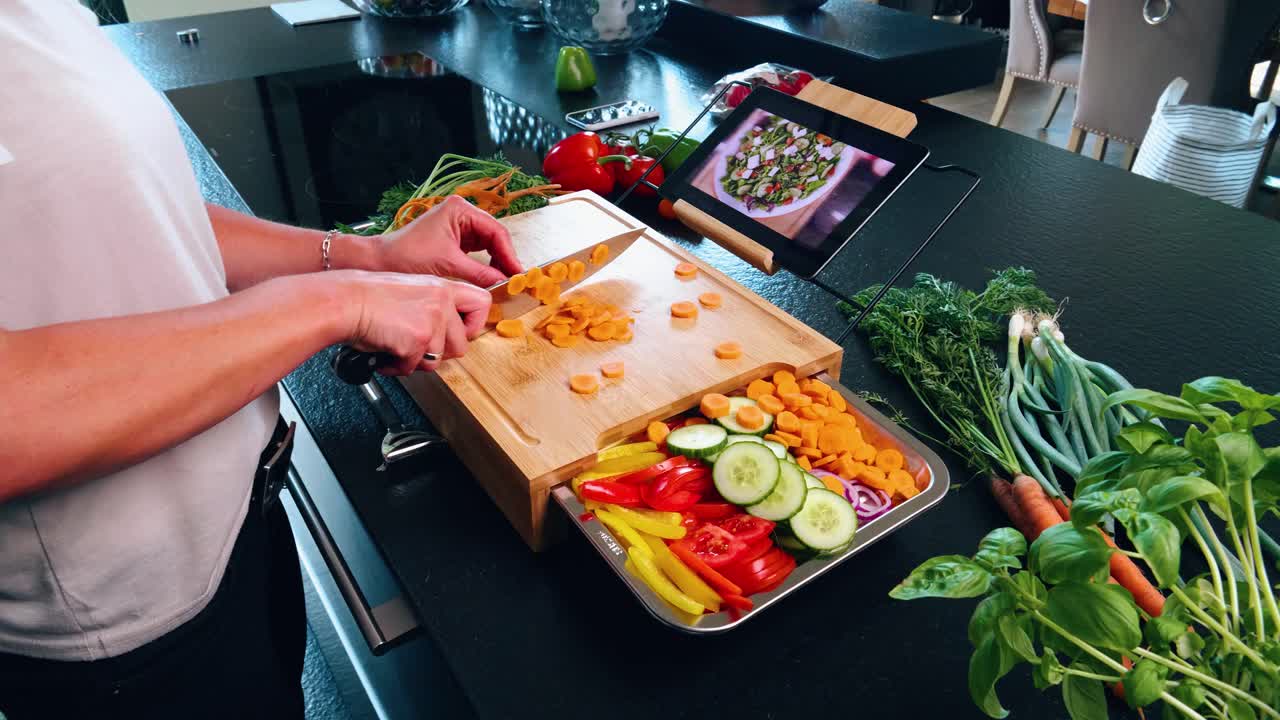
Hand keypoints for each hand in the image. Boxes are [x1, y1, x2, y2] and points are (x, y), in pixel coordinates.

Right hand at [336, 271, 490, 374]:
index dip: (474, 324)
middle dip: (439, 354)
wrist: (345, 301)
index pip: (482, 303)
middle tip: (417, 348)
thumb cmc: (368, 297)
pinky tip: (386, 352)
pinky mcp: (419, 340)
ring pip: (438, 361)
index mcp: (442, 288)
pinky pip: (414, 367)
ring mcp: (433, 321)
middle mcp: (442, 303)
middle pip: (462, 345)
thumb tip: (448, 334)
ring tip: (396, 347)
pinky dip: (397, 366)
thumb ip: (435, 307)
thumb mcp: (412, 291)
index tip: (461, 332)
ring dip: (416, 361)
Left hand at [377, 195, 522, 287]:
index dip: (509, 254)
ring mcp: (459, 225)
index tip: (518, 273)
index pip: (495, 230)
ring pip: (489, 244)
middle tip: (515, 279)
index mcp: (460, 209)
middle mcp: (462, 213)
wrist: (381, 262)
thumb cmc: (407, 256)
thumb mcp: (447, 264)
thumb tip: (504, 282)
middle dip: (505, 258)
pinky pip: (479, 251)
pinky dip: (487, 264)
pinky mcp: (455, 239)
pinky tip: (492, 277)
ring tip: (505, 280)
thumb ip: (479, 272)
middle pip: (495, 236)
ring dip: (497, 262)